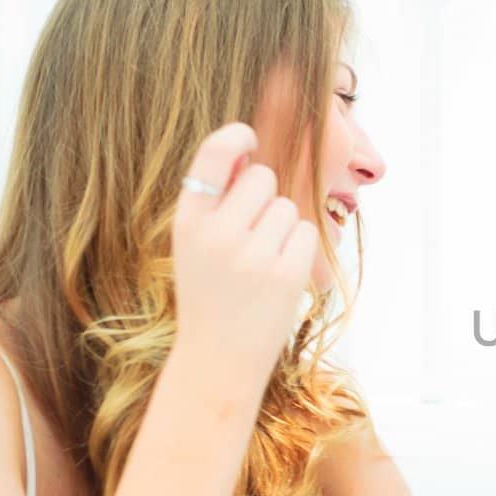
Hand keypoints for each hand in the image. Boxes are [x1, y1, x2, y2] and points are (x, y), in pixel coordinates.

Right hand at [171, 123, 318, 387]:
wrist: (217, 359)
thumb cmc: (210, 295)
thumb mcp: (194, 246)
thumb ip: (216, 203)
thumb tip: (248, 153)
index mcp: (188, 222)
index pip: (213, 156)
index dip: (235, 137)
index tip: (248, 136)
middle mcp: (218, 234)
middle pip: (263, 177)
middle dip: (265, 197)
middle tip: (251, 236)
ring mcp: (253, 255)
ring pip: (288, 206)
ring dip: (283, 228)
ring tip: (261, 263)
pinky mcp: (285, 274)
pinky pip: (307, 232)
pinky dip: (299, 248)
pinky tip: (279, 274)